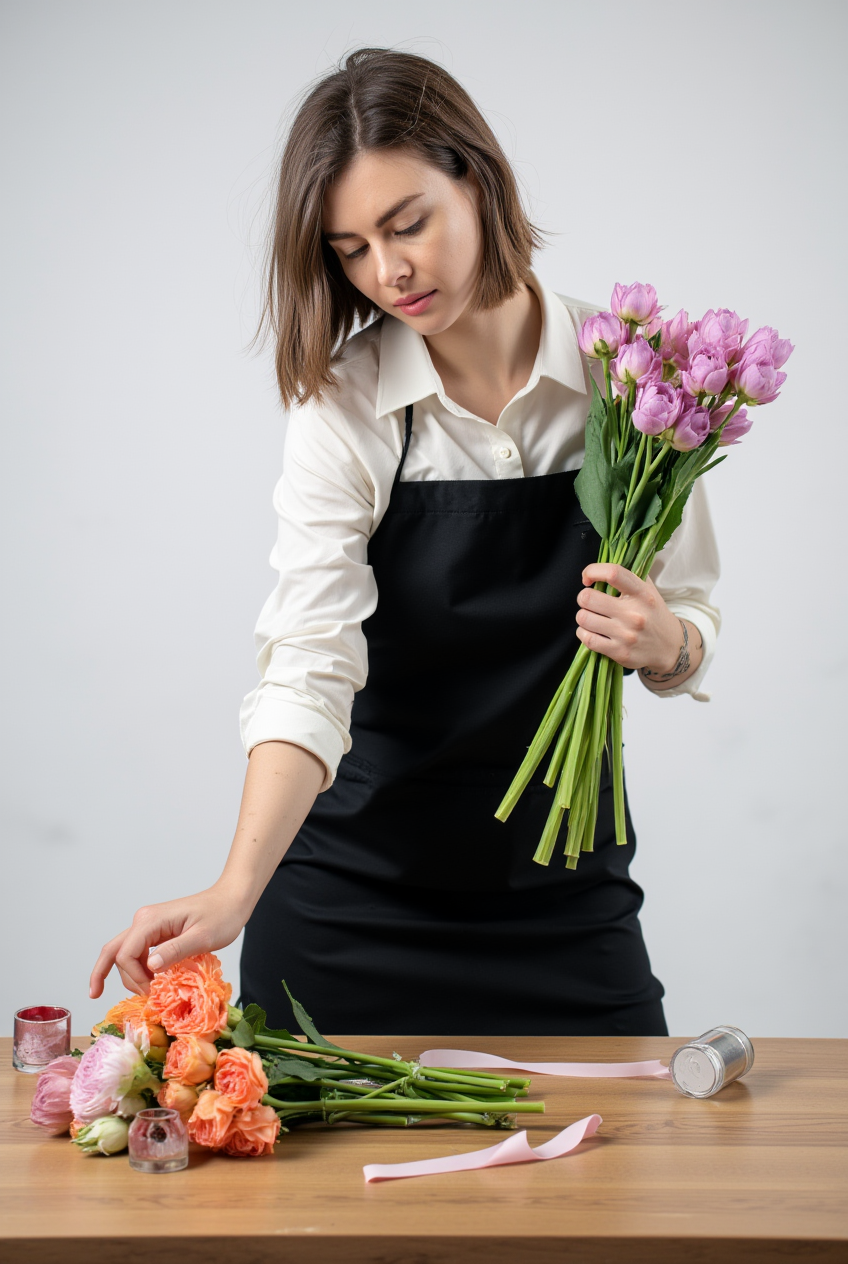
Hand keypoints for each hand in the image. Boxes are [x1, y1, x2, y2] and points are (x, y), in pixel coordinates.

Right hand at [88, 883, 249, 999]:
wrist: (232, 900)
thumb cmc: (222, 915)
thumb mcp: (202, 937)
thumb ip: (175, 951)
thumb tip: (150, 967)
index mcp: (151, 920)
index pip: (125, 954)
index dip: (134, 977)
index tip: (153, 991)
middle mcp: (144, 920)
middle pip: (115, 952)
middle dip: (115, 977)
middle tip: (137, 998)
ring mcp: (148, 925)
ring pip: (123, 953)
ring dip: (129, 975)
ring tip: (146, 993)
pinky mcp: (156, 932)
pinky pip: (137, 952)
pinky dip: (136, 969)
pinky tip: (144, 983)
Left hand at [576, 563, 691, 677]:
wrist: (670, 646)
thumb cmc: (653, 613)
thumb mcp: (648, 589)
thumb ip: (629, 574)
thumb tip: (603, 566)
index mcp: (641, 593)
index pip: (612, 573)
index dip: (593, 571)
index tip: (588, 578)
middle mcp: (634, 613)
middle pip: (588, 597)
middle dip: (584, 597)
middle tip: (590, 601)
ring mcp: (626, 634)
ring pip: (583, 618)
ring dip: (583, 616)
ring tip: (592, 616)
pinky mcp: (619, 652)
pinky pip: (587, 638)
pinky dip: (583, 633)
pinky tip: (591, 630)